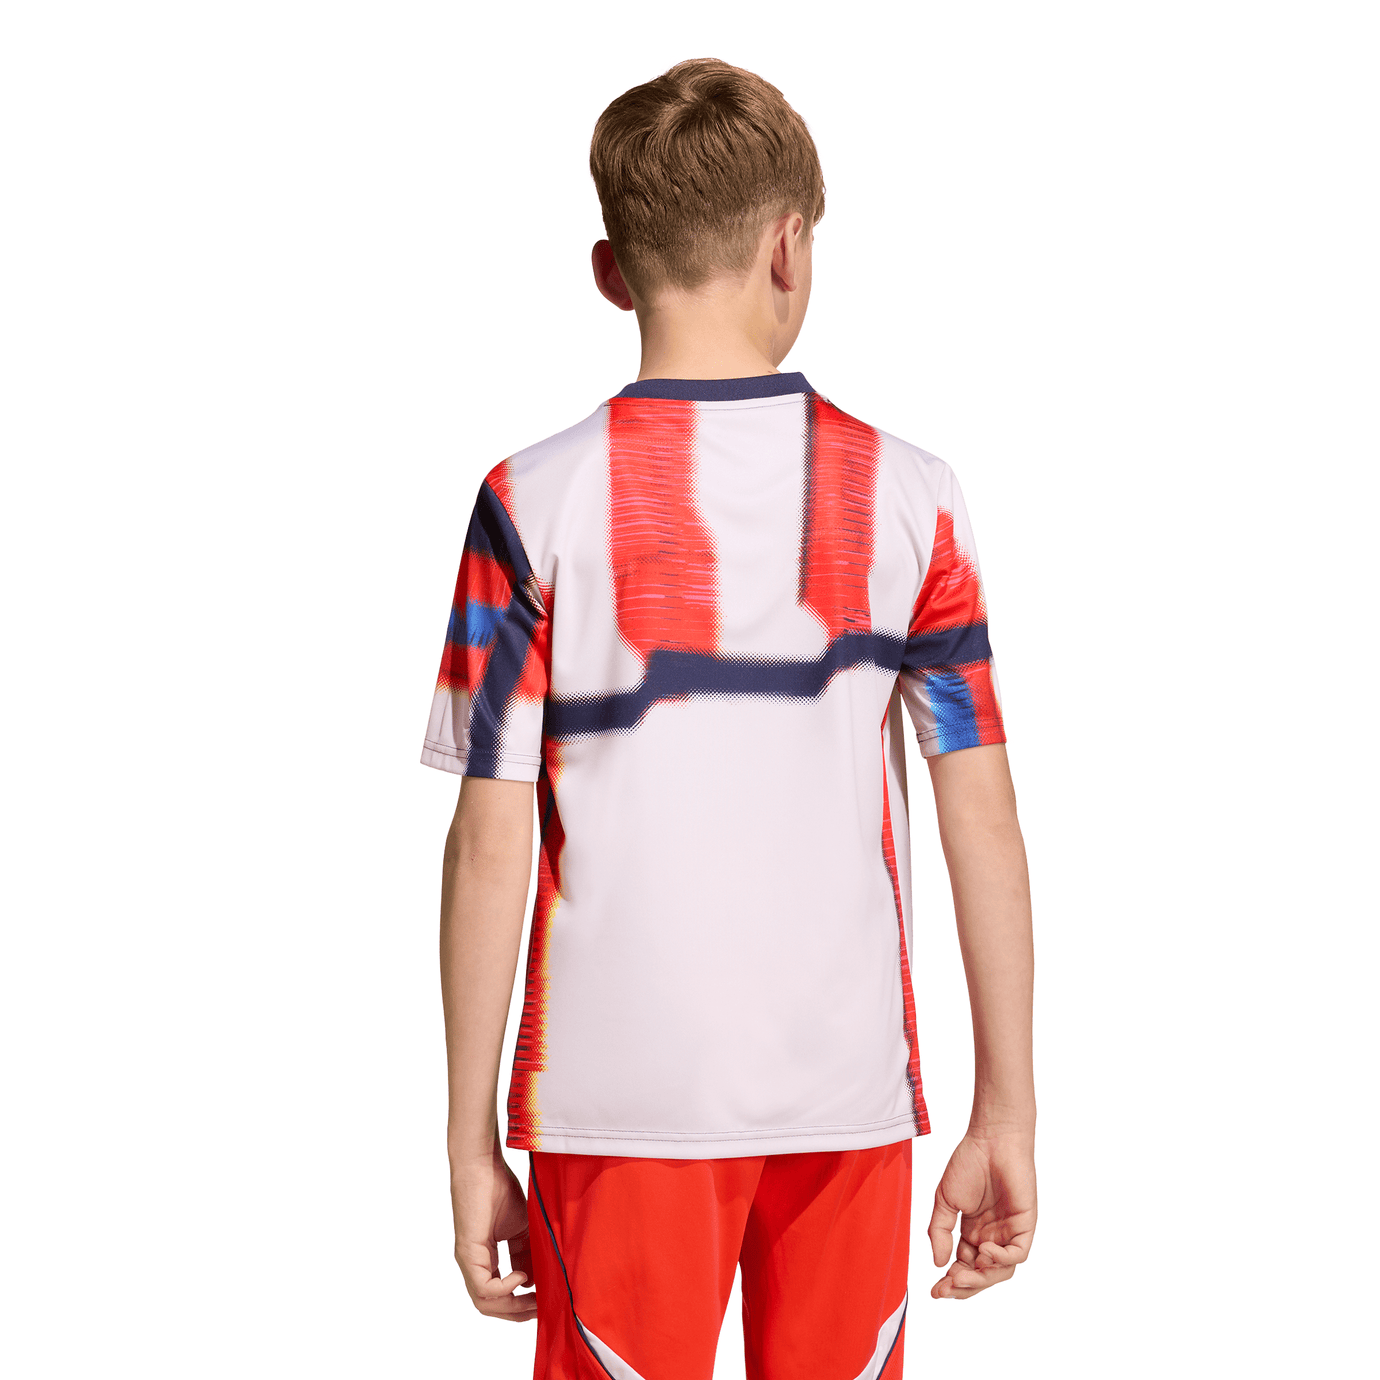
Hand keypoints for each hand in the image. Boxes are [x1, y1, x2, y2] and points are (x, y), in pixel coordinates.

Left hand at [451, 1145, 536, 1320]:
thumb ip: (527, 1253)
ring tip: (536, 1298)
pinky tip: (521, 1275)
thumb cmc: (499, 1189)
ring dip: (513, 1306)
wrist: (482, 1166)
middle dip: (519, 1311)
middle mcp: (474, 1264)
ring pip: (485, 1303)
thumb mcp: (521, 1228)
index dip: (522, 1302)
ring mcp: (468, 1261)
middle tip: (543, 1308)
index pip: (500, 1294)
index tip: (545, 1299)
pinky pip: (483, 1289)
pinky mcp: (466, 1254)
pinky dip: (505, 1288)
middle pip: (492, 1306)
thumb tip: (532, 1282)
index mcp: (485, 1259)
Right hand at [927, 1128, 1036, 1298]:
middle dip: (963, 1286)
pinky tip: (984, 1253)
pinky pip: (1017, 1254)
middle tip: (945, 1289)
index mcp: (973, 1232)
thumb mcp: (945, 1200)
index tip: (935, 1290)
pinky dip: (1001, 1260)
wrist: (991, 1139)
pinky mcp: (1025, 1226)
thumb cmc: (969, 1162)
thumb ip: (940, 1232)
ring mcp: (1009, 1233)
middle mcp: (992, 1236)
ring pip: (999, 1271)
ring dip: (980, 1278)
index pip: (964, 1266)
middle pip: (981, 1275)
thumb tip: (938, 1263)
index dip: (951, 1281)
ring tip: (961, 1276)